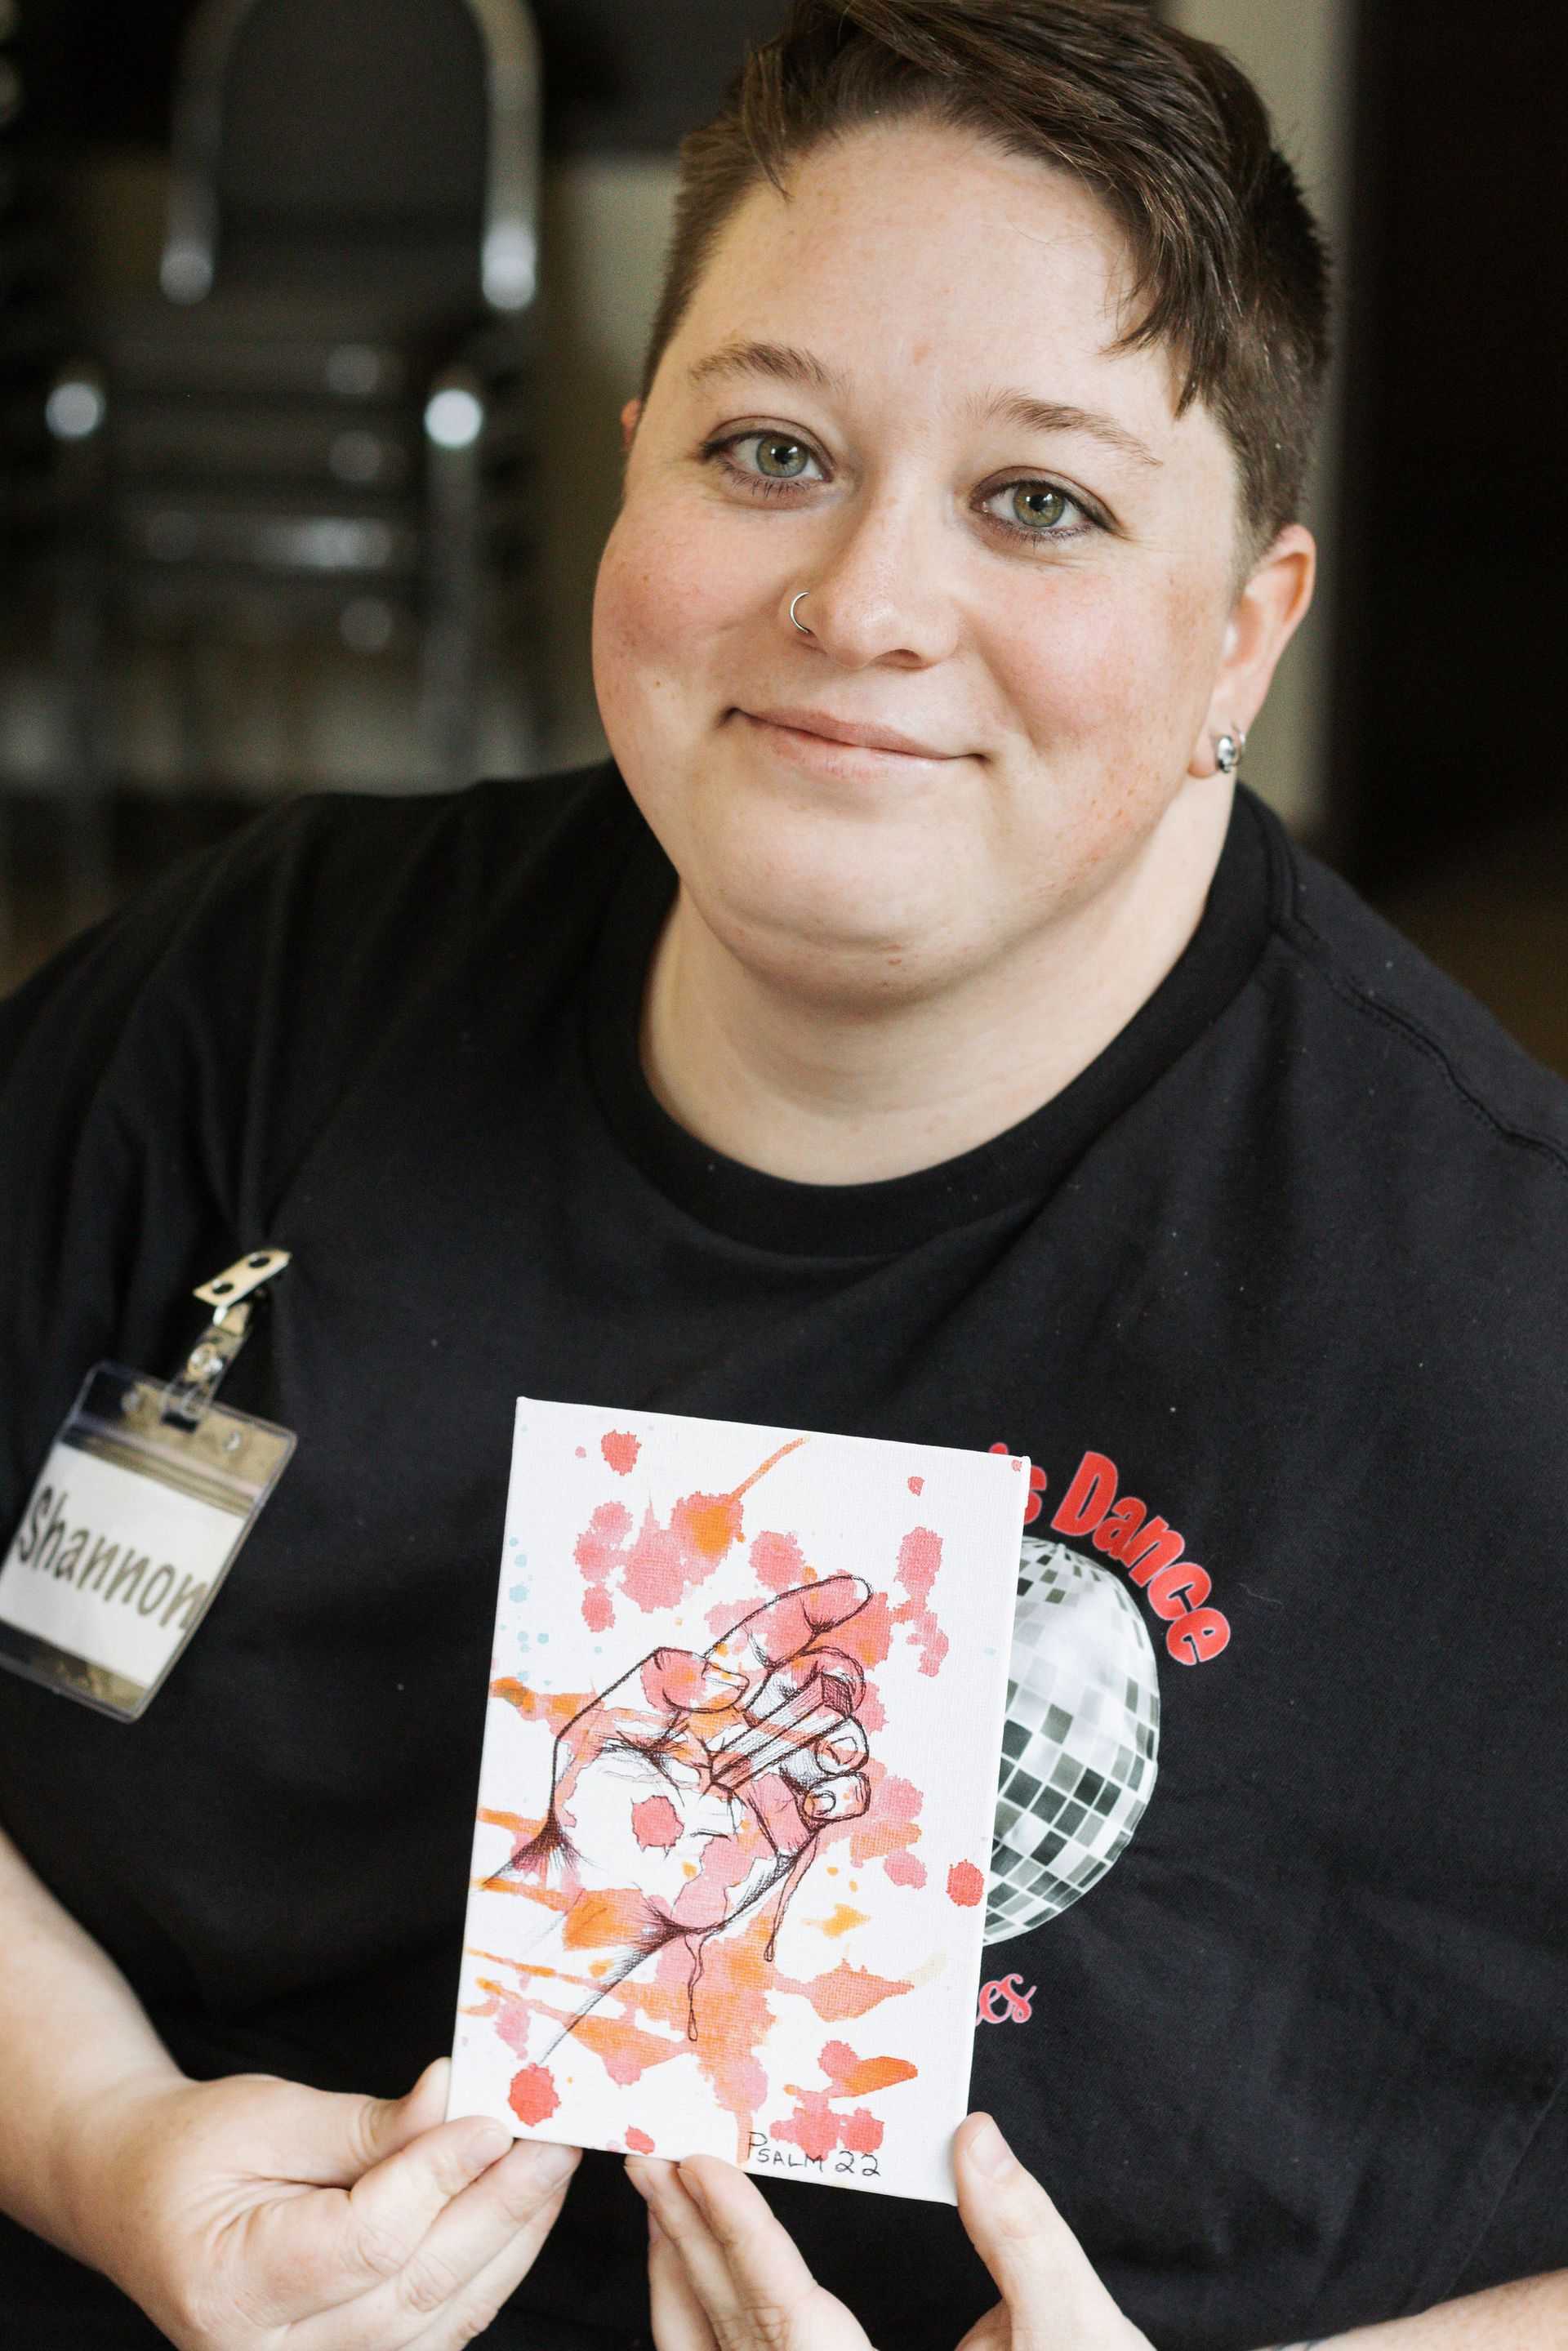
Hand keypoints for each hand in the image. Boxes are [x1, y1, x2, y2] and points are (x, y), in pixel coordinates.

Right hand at [74, 2055, 578, 2350]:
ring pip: (440, 2316)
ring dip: (511, 2238)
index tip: (496, 2119)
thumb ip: (368, 2125)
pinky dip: (488, 2268)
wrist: (141, 2198)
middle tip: (556, 2138)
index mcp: (230, 2287)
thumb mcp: (268, 2115)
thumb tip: (454, 2099)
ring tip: (552, 2165)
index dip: (439, 2178)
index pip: (363, 2241)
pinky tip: (521, 2210)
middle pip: (415, 2287)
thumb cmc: (194, 2150)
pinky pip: (438, 2328)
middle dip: (500, 2207)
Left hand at [493, 1577, 872, 2030]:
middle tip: (822, 1688)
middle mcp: (752, 1729)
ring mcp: (775, 1778)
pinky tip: (816, 1795)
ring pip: (844, 1737)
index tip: (857, 1592)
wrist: (593, 1884)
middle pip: (823, 1682)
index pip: (772, 1638)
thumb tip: (728, 1678)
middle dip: (837, 1677)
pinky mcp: (789, 1830)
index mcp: (712, 1692)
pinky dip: (846, 1790)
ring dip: (841, 1735)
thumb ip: (657, 1683)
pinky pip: (843, 1799)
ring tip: (817, 1750)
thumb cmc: (591, 1801)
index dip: (815, 1609)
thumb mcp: (600, 1724)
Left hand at [627, 2114, 1154, 2350]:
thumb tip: (978, 2138)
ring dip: (683, 2280)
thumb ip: (1023, 2234)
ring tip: (660, 2202)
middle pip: (733, 2331)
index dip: (739, 2232)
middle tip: (650, 2155)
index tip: (696, 2164)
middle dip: (687, 2239)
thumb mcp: (1071, 2330)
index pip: (785, 2310)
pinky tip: (698, 2273)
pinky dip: (706, 2321)